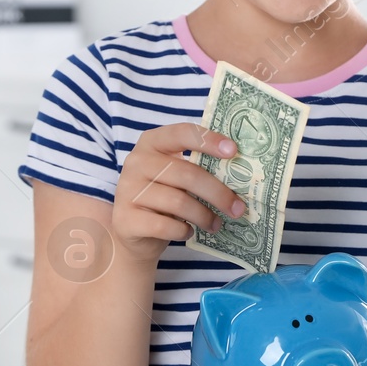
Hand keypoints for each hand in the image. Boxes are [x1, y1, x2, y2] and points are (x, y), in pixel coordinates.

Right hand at [114, 123, 244, 264]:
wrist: (132, 232)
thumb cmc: (163, 197)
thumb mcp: (176, 176)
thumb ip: (197, 168)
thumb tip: (240, 174)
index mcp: (152, 142)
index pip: (182, 133)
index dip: (208, 140)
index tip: (234, 151)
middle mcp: (136, 162)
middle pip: (187, 174)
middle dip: (218, 193)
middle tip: (238, 208)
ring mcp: (128, 190)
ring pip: (179, 202)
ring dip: (204, 216)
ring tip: (215, 224)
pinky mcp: (126, 219)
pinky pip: (165, 226)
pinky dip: (183, 231)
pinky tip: (188, 231)